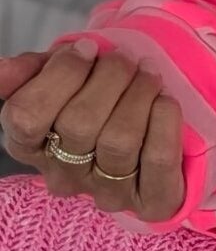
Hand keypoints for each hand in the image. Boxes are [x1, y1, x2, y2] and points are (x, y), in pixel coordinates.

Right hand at [0, 40, 184, 223]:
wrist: (146, 127)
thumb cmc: (94, 97)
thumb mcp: (58, 78)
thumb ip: (29, 71)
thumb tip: (3, 69)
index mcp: (30, 145)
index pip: (26, 116)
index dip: (60, 75)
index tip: (88, 49)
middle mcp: (65, 175)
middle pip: (78, 124)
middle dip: (109, 77)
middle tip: (126, 58)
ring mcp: (108, 192)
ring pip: (119, 140)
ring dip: (140, 94)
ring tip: (148, 74)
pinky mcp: (152, 201)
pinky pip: (158, 160)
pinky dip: (165, 122)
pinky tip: (165, 101)